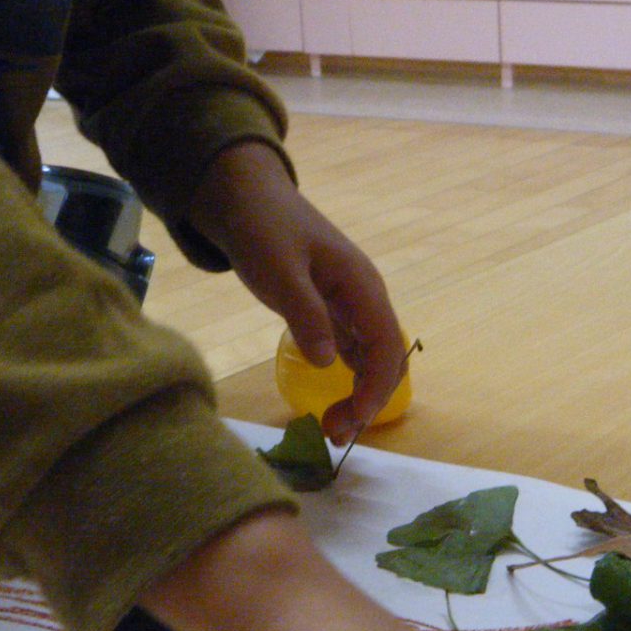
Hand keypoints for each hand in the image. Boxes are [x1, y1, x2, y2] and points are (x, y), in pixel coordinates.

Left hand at [188, 141, 405, 443]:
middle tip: (334, 434)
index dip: (375, 388)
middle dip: (368, 400)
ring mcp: (349, 306)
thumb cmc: (263, 227)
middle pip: (385, 359)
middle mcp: (364, 299)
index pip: (386, 347)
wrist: (244, 196)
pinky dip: (344, 381)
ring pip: (369, 360)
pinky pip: (350, 354)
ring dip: (357, 395)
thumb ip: (304, 313)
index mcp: (362, 286)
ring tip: (330, 428)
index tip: (350, 421)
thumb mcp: (278, 269)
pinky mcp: (330, 312)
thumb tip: (327, 363)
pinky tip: (327, 401)